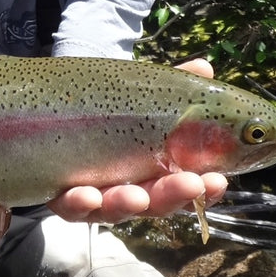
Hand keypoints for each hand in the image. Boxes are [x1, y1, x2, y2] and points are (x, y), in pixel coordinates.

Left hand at [46, 56, 225, 223]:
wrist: (57, 111)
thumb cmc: (111, 110)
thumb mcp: (141, 96)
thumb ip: (172, 87)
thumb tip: (203, 68)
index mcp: (156, 172)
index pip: (186, 187)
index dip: (205, 189)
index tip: (219, 180)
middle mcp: (129, 189)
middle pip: (154, 203)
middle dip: (172, 196)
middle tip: (192, 184)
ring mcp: (96, 195)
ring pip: (114, 209)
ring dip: (127, 203)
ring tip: (135, 196)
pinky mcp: (63, 197)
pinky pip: (71, 207)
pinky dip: (79, 204)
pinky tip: (86, 195)